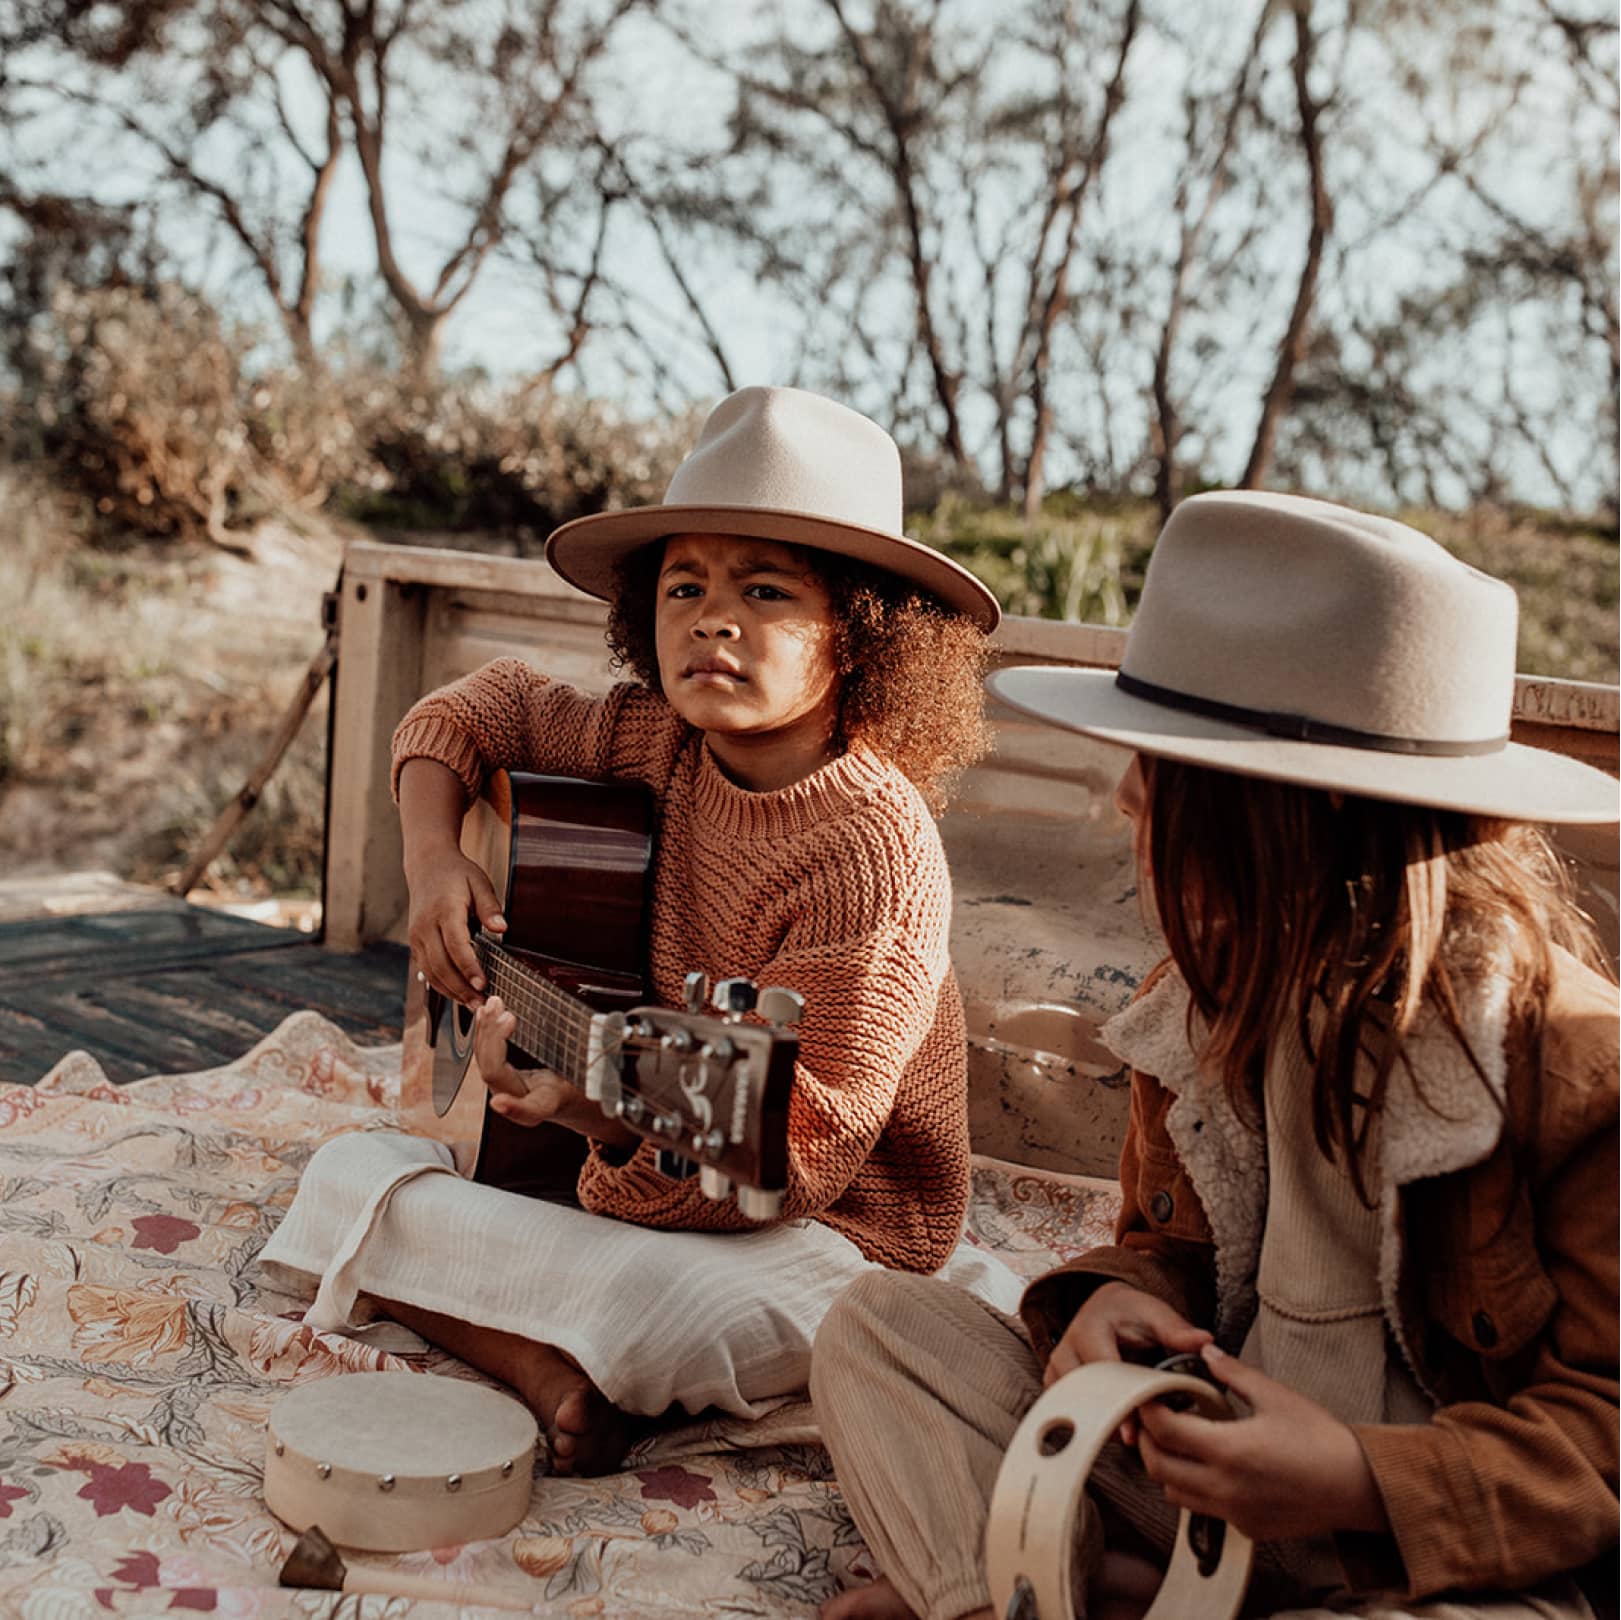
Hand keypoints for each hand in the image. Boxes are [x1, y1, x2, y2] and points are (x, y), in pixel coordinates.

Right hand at [406, 845, 506, 1006]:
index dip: (469, 967)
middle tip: (481, 1005)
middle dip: (461, 988)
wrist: (427, 865)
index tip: (483, 984)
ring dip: (451, 991)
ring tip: (472, 1005)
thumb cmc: (457, 874)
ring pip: (431, 971)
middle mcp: (425, 926)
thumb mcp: (479, 883)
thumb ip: (490, 907)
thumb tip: (501, 929)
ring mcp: (416, 936)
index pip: (455, 945)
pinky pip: (426, 969)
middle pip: (441, 964)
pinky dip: (441, 984)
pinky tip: (458, 995)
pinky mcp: (414, 943)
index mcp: (443, 910)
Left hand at [474, 999, 638, 1147]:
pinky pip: (486, 1056)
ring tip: (492, 1004)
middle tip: (503, 1011)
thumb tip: (611, 1030)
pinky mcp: (503, 1078)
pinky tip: (483, 1014)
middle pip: (495, 1074)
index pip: (531, 1110)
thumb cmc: (590, 1086)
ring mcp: (509, 1090)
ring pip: (485, 1064)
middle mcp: (524, 1099)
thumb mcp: (599, 1073)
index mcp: (550, 1102)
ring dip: (486, 1030)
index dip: (515, 1109)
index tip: (499, 1102)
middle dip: (494, 1040)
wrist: (579, 1101)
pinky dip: (484, 1032)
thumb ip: (598, 1057)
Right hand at [1046, 1281, 1210, 1442]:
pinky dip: (1091, 1424)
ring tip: (1131, 1438)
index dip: (1119, 1402)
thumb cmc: (1131, 1313)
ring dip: (1100, 1424)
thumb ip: (1177, 1330)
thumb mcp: (1155, 1314)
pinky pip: (1069, 1413)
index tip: (1133, 1433)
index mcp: (1089, 1328)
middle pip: (1084, 1394)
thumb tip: (1204, 1341)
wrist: (1106, 1309)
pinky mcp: (1056, 1385)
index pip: (1102, 1372)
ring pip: (1074, 1407)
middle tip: (1138, 1442)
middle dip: (1110, 1418)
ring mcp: (1057, 1369)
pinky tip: (1114, 1432)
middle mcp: (1066, 1348)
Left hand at [1135, 1343, 1389, 1541]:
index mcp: (1228, 1450)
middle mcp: (1224, 1487)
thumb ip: (1233, 1373)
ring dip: (1167, 1467)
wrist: (1359, 1487)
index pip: (1164, 1431)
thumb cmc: (1320, 1436)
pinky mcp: (1248, 1529)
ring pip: (1175, 1493)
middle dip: (1148, 1440)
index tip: (1145, 1394)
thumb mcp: (1276, 1395)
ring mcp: (1235, 1513)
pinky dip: (1194, 1488)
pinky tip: (1210, 1465)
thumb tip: (1206, 1352)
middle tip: (1152, 1417)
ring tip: (1179, 1440)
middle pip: (1158, 1467)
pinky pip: (1204, 1509)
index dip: (1146, 1410)